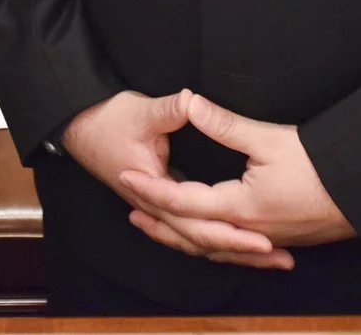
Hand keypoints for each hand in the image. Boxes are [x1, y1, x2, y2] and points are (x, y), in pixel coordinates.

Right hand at [61, 90, 285, 268]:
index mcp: (156, 190)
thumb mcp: (141, 112)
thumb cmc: (108, 119)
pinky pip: (191, 232)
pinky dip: (215, 241)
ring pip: (197, 241)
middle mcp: (158, 209)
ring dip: (232, 251)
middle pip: (202, 240)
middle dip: (242, 251)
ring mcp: (158, 210)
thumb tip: (192, 101)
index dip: (230, 233)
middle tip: (281, 258)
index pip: (197, 222)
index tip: (263, 240)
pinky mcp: (163, 204)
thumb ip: (170, 110)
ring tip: (271, 259)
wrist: (79, 126)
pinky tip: (236, 243)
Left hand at [117, 91, 353, 268]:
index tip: (125, 176)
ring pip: (212, 246)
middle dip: (159, 222)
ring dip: (182, 236)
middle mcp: (248, 231)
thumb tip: (191, 103)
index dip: (151, 188)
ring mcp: (265, 240)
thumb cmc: (322, 165)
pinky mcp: (279, 240)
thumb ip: (226, 125)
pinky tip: (211, 239)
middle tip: (130, 209)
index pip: (182, 200)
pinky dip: (212, 245)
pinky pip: (234, 249)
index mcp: (240, 207)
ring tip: (159, 225)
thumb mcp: (271, 139)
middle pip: (191, 234)